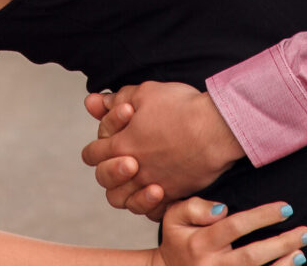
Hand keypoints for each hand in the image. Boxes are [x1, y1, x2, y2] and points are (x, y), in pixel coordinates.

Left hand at [82, 83, 244, 215]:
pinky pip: (154, 212)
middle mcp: (134, 170)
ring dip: (126, 190)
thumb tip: (93, 102)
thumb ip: (116, 99)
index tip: (110, 139)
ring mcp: (154, 185)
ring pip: (125, 202)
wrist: (214, 128)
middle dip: (110, 167)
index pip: (92, 155)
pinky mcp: (174, 195)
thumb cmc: (180, 107)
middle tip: (128, 155)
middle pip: (104, 182)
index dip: (97, 146)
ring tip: (139, 174)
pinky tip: (157, 189)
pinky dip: (151, 205)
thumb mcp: (144, 93)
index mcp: (121, 145)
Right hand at [151, 197, 306, 265]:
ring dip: (282, 265)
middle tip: (306, 232)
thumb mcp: (174, 216)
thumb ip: (195, 207)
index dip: (261, 217)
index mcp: (201, 242)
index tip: (285, 208)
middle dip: (281, 243)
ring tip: (301, 251)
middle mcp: (213, 265)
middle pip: (252, 256)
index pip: (235, 226)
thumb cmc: (176, 240)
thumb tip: (223, 208)